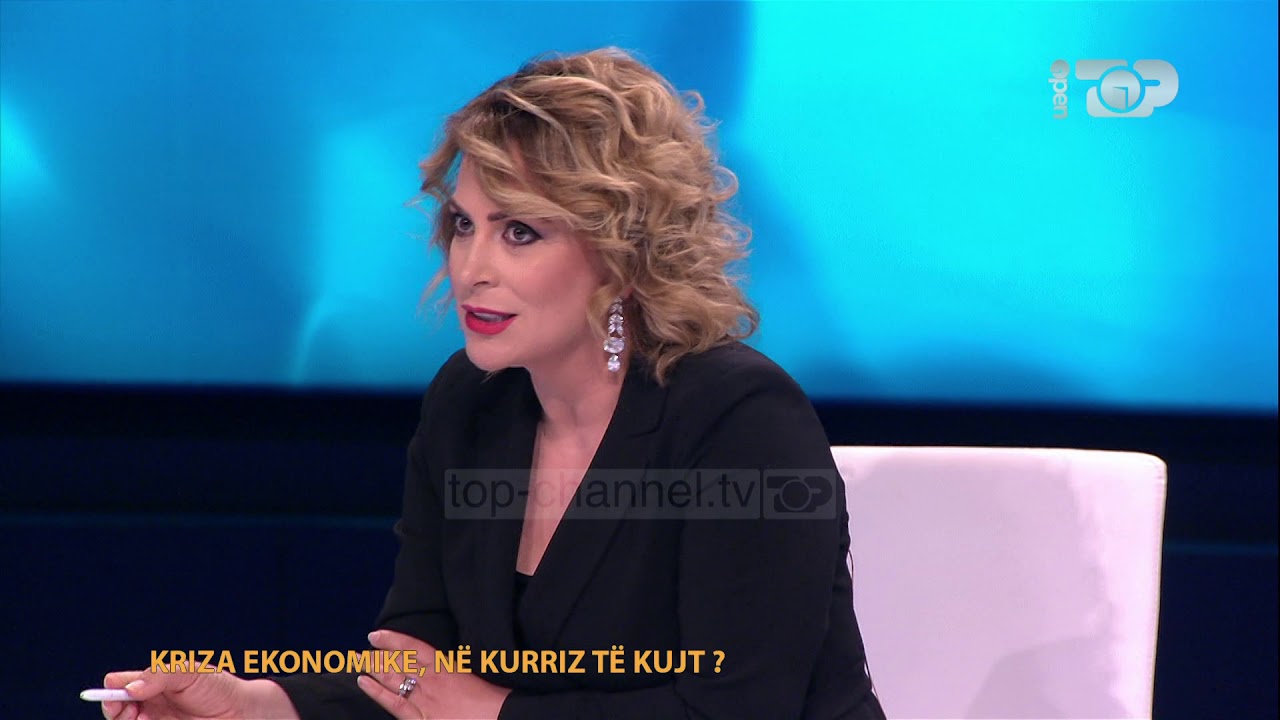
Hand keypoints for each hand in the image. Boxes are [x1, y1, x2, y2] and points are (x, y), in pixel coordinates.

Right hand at [100, 670, 293, 719]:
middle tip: (126, 709)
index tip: (115, 693)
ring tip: (140, 717)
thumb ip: (160, 675)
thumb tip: (131, 688)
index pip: (119, 686)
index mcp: (152, 684)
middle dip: (114, 709)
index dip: (111, 690)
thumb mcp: (190, 672)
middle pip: (116, 710)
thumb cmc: (218, 688)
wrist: (242, 712)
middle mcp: (149, 705)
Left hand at [359, 630, 510, 719]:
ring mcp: (424, 700)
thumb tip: (443, 664)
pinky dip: (376, 692)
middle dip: (380, 656)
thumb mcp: (476, 676)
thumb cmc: (494, 701)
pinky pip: (393, 703)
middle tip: (365, 651)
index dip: (393, 640)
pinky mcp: (421, 718)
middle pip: (399, 663)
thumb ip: (457, 670)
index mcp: (447, 667)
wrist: (501, 718)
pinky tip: (363, 682)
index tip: (377, 635)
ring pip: (393, 679)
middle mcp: (431, 681)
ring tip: (361, 662)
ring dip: (375, 669)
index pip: (414, 648)